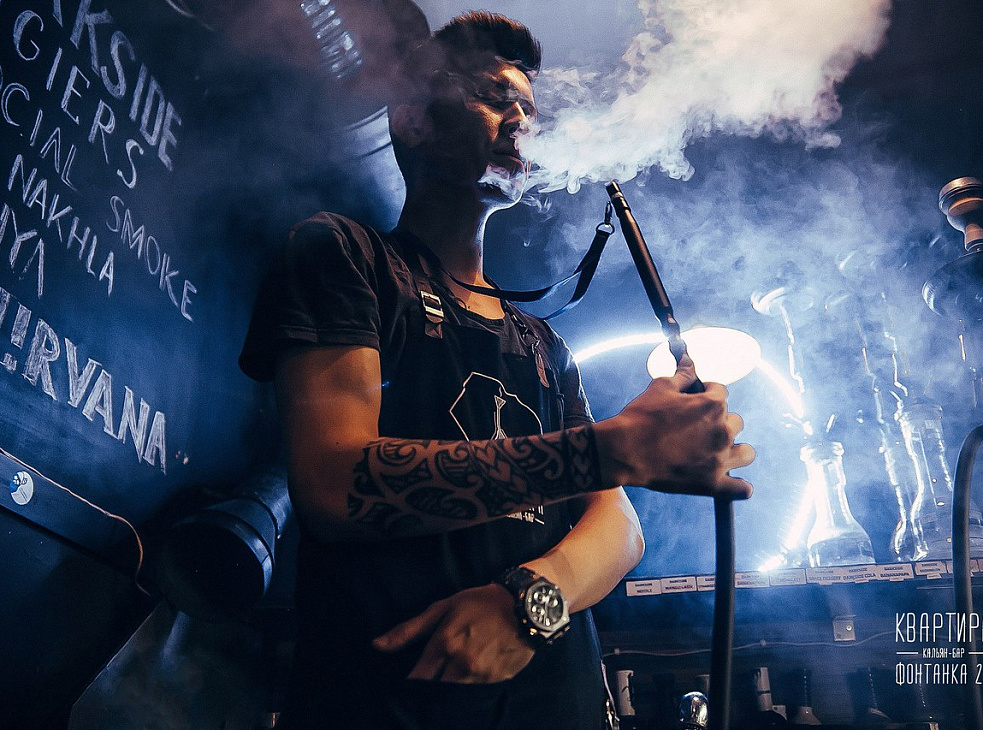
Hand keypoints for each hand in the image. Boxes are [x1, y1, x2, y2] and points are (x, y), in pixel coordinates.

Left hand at [372, 584, 534, 682]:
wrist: (525, 606)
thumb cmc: (480, 602)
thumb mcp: (443, 608)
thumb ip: (409, 630)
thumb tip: (376, 645)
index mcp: (444, 644)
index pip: (417, 679)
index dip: (410, 683)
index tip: (405, 684)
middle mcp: (460, 664)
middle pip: (435, 689)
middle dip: (429, 687)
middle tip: (431, 677)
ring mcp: (480, 676)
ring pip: (454, 692)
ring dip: (449, 686)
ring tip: (451, 672)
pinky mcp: (496, 681)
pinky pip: (475, 692)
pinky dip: (468, 686)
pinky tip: (471, 672)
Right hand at [594, 355, 754, 498]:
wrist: (624, 451)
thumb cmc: (640, 417)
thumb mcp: (660, 388)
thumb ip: (682, 375)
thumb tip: (689, 362)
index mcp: (713, 404)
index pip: (721, 393)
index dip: (707, 394)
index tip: (695, 401)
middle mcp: (722, 431)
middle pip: (735, 422)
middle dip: (719, 422)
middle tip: (696, 429)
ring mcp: (720, 459)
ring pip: (746, 453)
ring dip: (735, 449)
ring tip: (718, 451)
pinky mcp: (712, 483)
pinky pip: (741, 489)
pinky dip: (739, 486)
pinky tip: (729, 481)